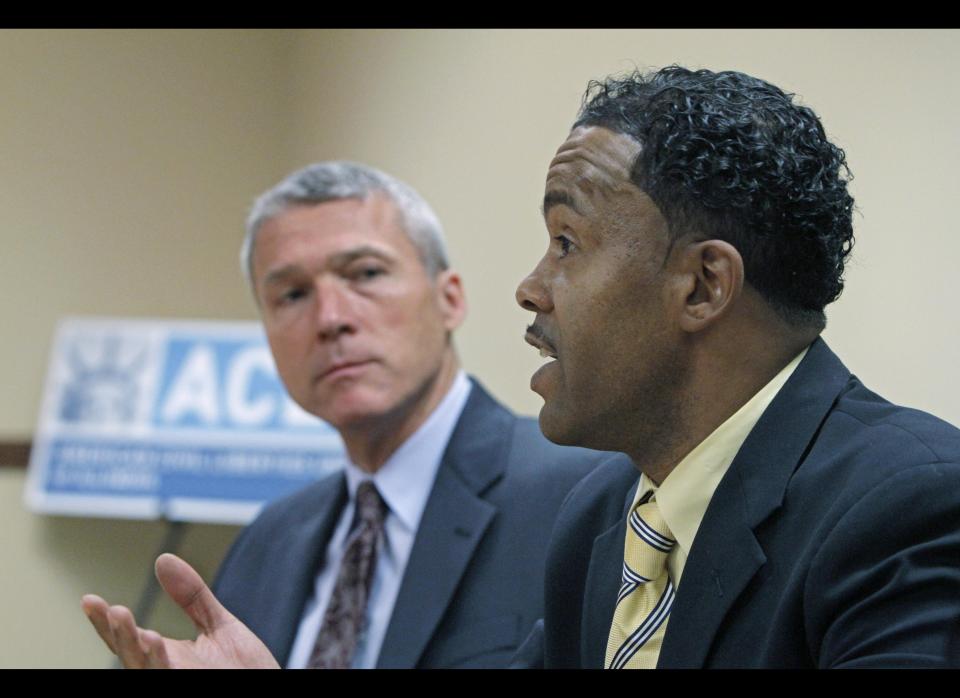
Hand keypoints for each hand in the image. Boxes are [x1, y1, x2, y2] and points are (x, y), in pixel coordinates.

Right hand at [81, 553, 279, 668]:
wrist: (273, 687)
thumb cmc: (244, 669)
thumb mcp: (218, 625)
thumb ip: (191, 596)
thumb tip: (163, 558)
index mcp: (165, 658)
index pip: (127, 640)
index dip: (105, 623)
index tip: (88, 599)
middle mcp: (165, 672)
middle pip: (131, 656)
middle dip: (117, 635)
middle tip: (111, 609)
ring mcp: (179, 681)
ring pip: (147, 670)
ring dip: (136, 649)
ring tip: (128, 622)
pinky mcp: (194, 684)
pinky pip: (172, 678)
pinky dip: (160, 664)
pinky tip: (156, 644)